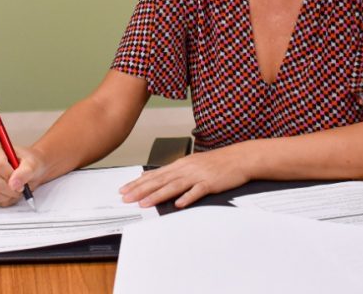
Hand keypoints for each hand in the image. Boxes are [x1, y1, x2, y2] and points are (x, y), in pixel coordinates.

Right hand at [0, 142, 44, 206]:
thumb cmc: (31, 163)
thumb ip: (24, 172)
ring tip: (18, 188)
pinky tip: (13, 192)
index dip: (10, 174)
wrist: (33, 171)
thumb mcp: (32, 164)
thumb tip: (14, 183)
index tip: (21, 179)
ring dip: (10, 195)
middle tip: (22, 186)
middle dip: (12, 187)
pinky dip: (6, 199)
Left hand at [119, 148, 249, 208]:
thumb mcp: (190, 164)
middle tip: (126, 198)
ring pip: (174, 186)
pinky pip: (197, 191)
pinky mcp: (210, 183)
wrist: (238, 158)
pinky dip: (187, 197)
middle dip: (141, 190)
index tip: (124, 190)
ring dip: (158, 195)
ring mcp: (197, 175)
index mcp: (180, 165)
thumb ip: (172, 172)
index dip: (137, 183)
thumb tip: (153, 177)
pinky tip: (178, 204)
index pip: (154, 175)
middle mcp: (185, 169)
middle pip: (160, 180)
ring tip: (144, 203)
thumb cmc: (214, 163)